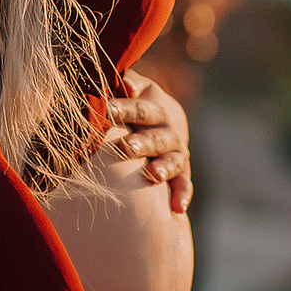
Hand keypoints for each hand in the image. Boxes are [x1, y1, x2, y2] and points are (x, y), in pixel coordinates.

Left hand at [106, 70, 191, 212]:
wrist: (166, 122)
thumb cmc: (138, 105)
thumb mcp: (136, 89)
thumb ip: (129, 83)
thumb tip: (126, 82)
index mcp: (156, 108)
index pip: (140, 109)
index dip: (123, 109)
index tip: (106, 110)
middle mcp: (170, 131)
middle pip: (156, 137)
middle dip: (142, 143)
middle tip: (126, 148)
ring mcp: (177, 152)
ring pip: (172, 161)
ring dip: (163, 168)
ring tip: (152, 176)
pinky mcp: (182, 172)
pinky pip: (184, 184)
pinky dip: (182, 194)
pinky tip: (177, 208)